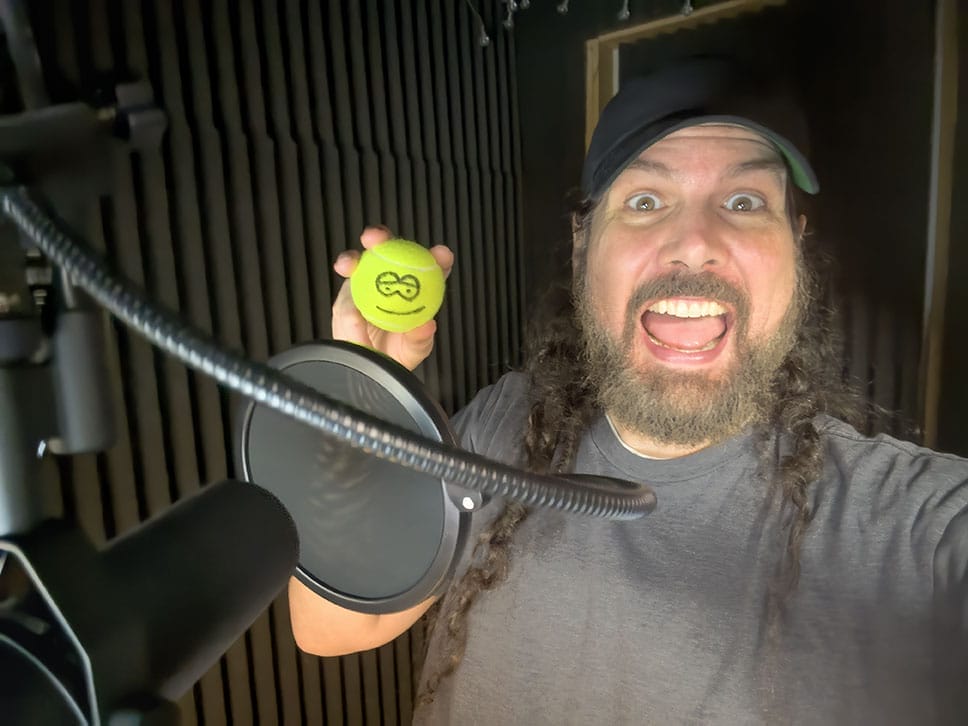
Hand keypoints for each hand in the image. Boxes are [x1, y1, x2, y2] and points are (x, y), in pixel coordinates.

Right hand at [332, 226, 453, 370]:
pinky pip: (347, 282)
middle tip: (379, 240)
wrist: (371, 366)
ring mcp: (370, 280)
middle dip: (383, 238)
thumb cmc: (397, 353)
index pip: (433, 269)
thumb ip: (419, 339)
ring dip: (355, 257)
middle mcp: (393, 278)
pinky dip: (346, 275)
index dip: (439, 258)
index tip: (441, 255)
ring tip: (351, 263)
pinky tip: (346, 276)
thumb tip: (426, 325)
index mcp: (418, 289)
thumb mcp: (412, 351)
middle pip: (391, 251)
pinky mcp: (350, 290)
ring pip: (363, 260)